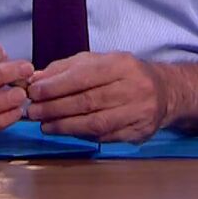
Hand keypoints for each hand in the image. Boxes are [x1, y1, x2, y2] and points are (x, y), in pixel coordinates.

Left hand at [25, 51, 169, 142]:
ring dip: (65, 126)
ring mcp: (139, 112)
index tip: (34, 92)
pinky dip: (81, 135)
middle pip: (88, 101)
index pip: (84, 75)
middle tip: (33, 112)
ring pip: (96, 123)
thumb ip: (66, 69)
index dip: (57, 86)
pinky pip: (105, 137)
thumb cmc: (124, 74)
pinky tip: (66, 132)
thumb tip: (36, 79)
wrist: (164, 92)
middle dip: (56, 108)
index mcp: (122, 64)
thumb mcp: (98, 61)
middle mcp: (133, 87)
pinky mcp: (139, 132)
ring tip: (45, 125)